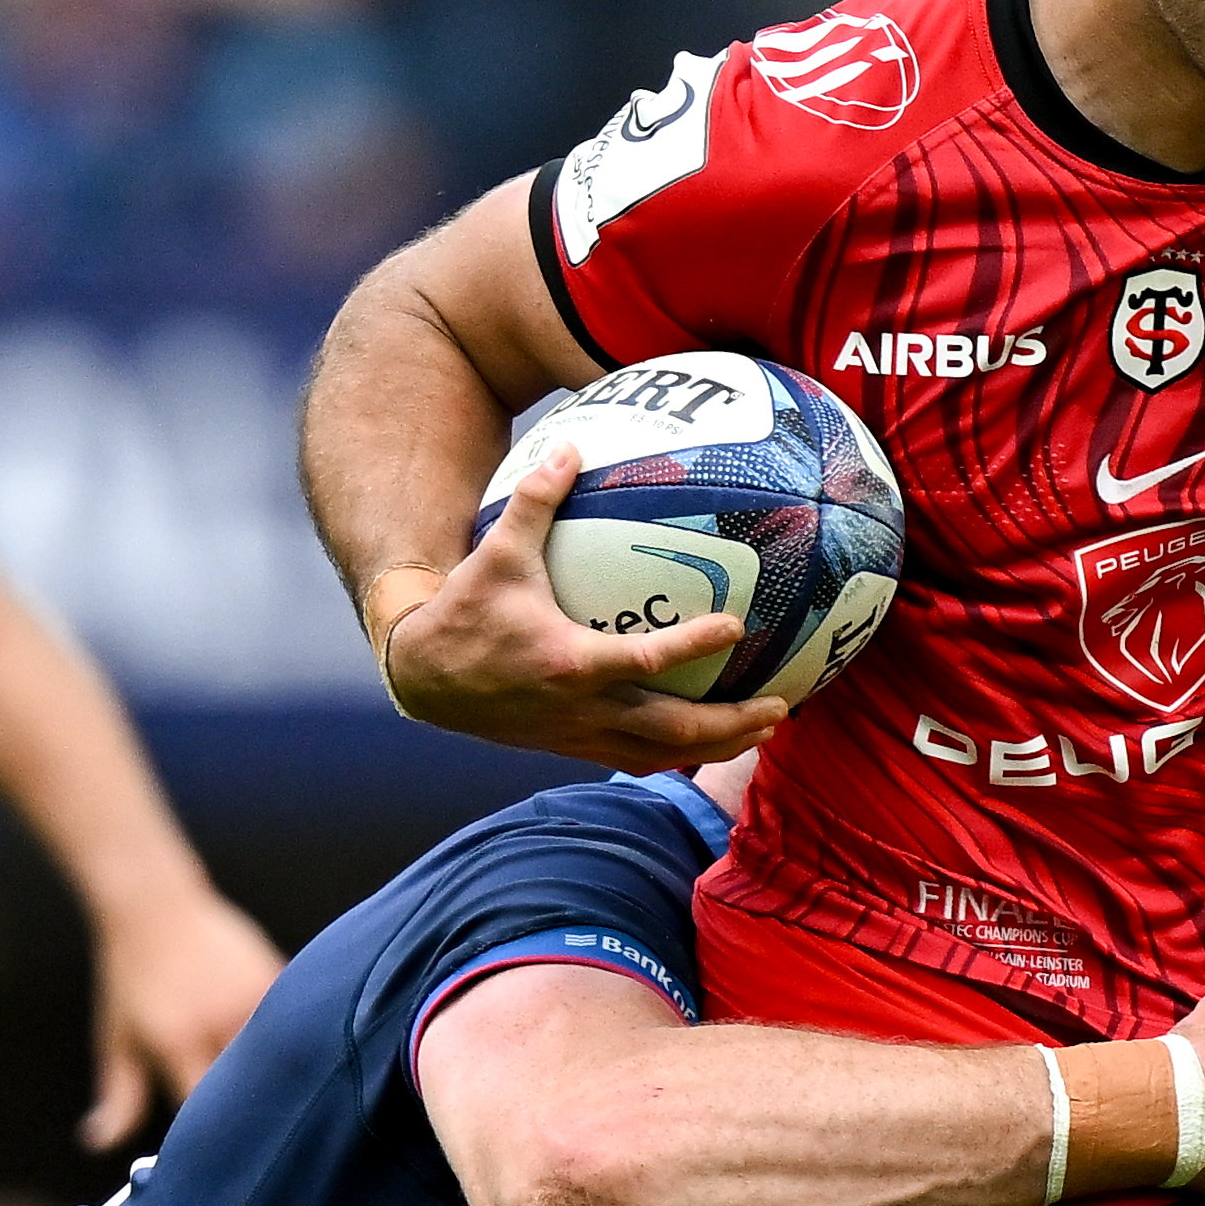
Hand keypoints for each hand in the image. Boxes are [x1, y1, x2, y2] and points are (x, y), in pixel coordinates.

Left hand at [82, 885, 283, 1151]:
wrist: (154, 903)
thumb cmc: (128, 976)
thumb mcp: (115, 1038)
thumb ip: (117, 1096)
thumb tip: (98, 1143)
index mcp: (177, 1039)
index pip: (203, 1107)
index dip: (208, 1136)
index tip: (209, 1154)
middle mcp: (219, 1018)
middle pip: (248, 1089)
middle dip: (246, 1115)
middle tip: (251, 1143)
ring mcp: (252, 994)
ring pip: (277, 1059)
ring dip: (273, 1082)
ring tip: (277, 1107)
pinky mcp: (275, 975)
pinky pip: (292, 1025)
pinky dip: (288, 1045)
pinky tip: (289, 1062)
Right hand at [364, 443, 776, 772]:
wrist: (423, 678)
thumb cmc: (465, 611)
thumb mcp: (497, 553)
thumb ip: (536, 501)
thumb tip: (570, 445)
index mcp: (569, 662)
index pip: (646, 659)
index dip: (693, 645)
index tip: (736, 625)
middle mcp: (582, 709)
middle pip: (673, 731)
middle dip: (732, 724)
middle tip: (781, 705)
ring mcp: (580, 735)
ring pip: (661, 756)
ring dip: (716, 747)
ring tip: (762, 730)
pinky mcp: (573, 746)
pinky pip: (636, 759)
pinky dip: (677, 754)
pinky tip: (706, 741)